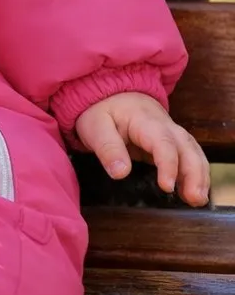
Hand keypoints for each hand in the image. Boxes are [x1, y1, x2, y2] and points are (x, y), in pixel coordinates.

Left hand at [74, 92, 209, 205]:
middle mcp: (165, 126)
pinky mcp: (172, 143)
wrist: (111, 94)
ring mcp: (171, 133)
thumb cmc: (102, 110)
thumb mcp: (96, 127)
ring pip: (194, 152)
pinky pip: (190, 156)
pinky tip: (194, 192)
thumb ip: (108, 148)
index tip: (167, 186)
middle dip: (194, 173)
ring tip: (198, 200)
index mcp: (146, 121)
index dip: (168, 165)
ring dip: (200, 175)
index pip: (163, 143)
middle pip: (187, 148)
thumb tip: (120, 173)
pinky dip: (197, 173)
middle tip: (194, 198)